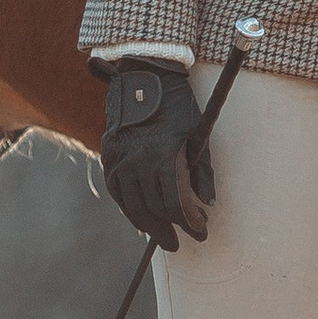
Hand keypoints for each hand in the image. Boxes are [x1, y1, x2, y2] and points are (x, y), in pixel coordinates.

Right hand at [101, 62, 216, 248]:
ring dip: (150, 226)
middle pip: (154, 209)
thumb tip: (209, 203)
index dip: (190, 222)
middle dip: (172, 227)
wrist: (144, 78)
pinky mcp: (108, 157)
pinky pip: (118, 193)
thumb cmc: (177, 105)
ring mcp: (119, 160)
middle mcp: (137, 161)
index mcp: (162, 155)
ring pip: (133, 206)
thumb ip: (203, 171)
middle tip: (183, 240)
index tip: (201, 231)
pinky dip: (129, 210)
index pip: (175, 203)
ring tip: (163, 237)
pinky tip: (140, 220)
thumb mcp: (197, 134)